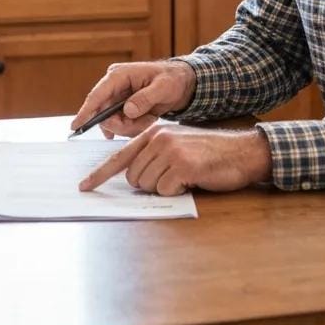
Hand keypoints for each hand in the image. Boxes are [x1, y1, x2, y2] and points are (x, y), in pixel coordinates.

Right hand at [70, 60, 197, 137]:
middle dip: (123, 124)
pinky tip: (147, 119)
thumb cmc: (172, 79)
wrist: (180, 83)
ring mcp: (117, 97)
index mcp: (119, 75)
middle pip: (105, 114)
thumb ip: (145, 98)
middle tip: (144, 122)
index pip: (97, 95)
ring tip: (150, 117)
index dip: (86, 111)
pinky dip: (134, 127)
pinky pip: (121, 124)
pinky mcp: (121, 107)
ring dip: (132, 126)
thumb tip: (127, 110)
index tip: (76, 126)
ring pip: (114, 122)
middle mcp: (113, 85)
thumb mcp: (163, 87)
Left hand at [78, 123, 271, 194]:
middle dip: (149, 184)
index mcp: (153, 132)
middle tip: (172, 177)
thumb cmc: (208, 155)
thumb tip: (132, 177)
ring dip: (164, 188)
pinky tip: (192, 180)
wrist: (241, 152)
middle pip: (133, 177)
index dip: (99, 174)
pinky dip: (177, 191)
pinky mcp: (182, 165)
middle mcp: (158, 138)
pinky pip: (165, 190)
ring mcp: (170, 150)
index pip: (119, 156)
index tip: (84, 187)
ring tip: (184, 176)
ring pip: (147, 185)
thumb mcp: (177, 146)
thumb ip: (153, 155)